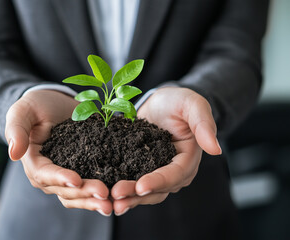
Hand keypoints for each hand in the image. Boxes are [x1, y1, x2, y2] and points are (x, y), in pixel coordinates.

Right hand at [5, 90, 111, 215]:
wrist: (55, 104)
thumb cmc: (36, 106)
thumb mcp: (23, 111)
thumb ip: (16, 129)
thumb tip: (13, 153)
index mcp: (34, 162)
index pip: (45, 175)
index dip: (60, 178)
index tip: (77, 179)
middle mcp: (49, 175)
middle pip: (66, 190)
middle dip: (84, 193)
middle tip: (104, 194)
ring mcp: (67, 175)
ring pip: (79, 195)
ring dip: (95, 200)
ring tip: (112, 203)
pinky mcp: (84, 171)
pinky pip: (91, 187)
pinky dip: (102, 193)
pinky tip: (119, 195)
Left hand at [111, 87, 221, 215]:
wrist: (161, 102)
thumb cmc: (178, 101)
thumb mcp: (192, 104)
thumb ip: (203, 123)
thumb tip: (215, 149)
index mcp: (188, 159)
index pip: (174, 175)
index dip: (158, 181)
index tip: (141, 185)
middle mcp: (173, 171)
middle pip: (157, 189)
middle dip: (137, 194)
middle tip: (116, 196)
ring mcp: (156, 172)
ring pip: (143, 191)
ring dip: (127, 197)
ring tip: (110, 200)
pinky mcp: (140, 169)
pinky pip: (131, 182)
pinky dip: (120, 188)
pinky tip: (104, 191)